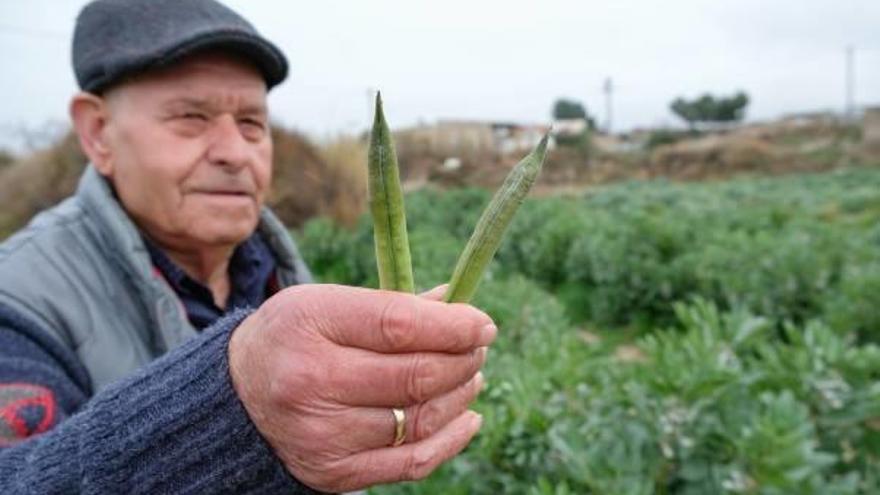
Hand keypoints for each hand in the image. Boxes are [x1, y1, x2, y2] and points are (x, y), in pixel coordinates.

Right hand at [228, 284, 495, 491]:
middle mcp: (311, 382)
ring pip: (420, 420)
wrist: (237, 400)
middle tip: (478, 347)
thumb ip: (391, 305)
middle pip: (415, 376)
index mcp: (309, 324)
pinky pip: (412, 462)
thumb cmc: (293, 339)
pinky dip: (451, 440)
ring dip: (460, 395)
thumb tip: (457, 303)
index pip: (399, 324)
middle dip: (463, 359)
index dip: (454, 325)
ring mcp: (323, 434)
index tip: (482, 323)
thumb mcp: (325, 303)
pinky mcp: (335, 472)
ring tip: (471, 375)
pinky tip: (467, 417)